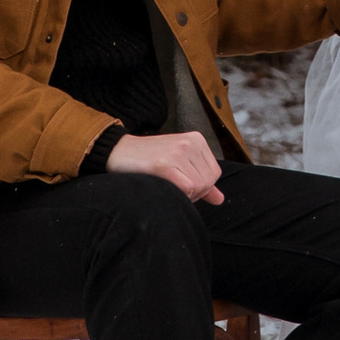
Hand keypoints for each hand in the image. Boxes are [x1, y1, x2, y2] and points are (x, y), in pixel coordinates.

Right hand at [107, 128, 224, 202]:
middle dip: (194, 194)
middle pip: (208, 182)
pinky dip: (179, 195)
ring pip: (199, 187)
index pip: (214, 174)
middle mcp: (190, 143)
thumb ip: (201, 180)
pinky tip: (164, 188)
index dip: (201, 187)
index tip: (183, 185)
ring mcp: (178, 151)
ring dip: (185, 196)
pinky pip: (188, 189)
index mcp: (197, 139)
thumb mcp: (180, 163)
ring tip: (167, 186)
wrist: (118, 152)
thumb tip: (220, 199)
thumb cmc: (149, 160)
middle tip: (173, 188)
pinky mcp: (164, 164)